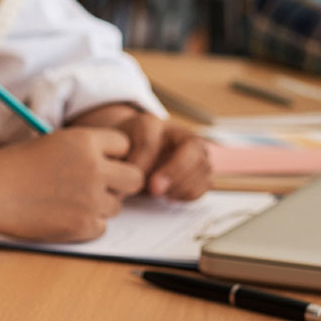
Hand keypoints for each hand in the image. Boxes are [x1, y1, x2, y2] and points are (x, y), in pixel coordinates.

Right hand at [0, 127, 142, 242]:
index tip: (98, 161)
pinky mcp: (84, 225)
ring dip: (99, 205)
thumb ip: (86, 151)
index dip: (112, 155)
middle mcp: (95, 168)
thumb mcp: (54, 142)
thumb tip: (116, 165)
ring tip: (67, 200)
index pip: (125, 145)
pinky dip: (86, 224)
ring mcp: (91, 199)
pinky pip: (102, 226)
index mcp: (86, 141)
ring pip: (117, 205)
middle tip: (99, 186)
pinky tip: (62, 215)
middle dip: (120, 183)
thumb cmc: (15, 165)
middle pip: (135, 178)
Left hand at [70, 105, 211, 199]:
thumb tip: (118, 188)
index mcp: (150, 123)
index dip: (141, 160)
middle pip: (192, 148)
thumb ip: (116, 162)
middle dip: (175, 172)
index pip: (150, 139)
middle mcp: (178, 133)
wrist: (133, 150)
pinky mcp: (201, 169)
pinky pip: (206, 183)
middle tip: (156, 190)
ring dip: (183, 184)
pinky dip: (191, 192)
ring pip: (203, 166)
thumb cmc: (121, 152)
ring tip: (161, 195)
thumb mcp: (114, 151)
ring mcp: (194, 150)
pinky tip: (170, 197)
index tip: (131, 177)